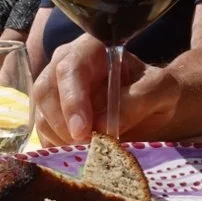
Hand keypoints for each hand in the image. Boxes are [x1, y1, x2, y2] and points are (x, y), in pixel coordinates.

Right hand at [33, 34, 179, 144]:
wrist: (151, 103)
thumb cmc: (155, 90)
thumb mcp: (160, 91)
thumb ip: (137, 101)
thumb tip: (102, 126)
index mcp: (91, 49)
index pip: (70, 69)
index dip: (73, 101)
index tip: (83, 131)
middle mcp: (64, 64)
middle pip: (46, 91)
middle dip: (63, 124)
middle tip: (87, 147)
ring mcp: (53, 89)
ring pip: (41, 114)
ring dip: (61, 139)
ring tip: (89, 150)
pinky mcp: (49, 114)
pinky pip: (42, 132)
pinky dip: (58, 147)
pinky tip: (80, 151)